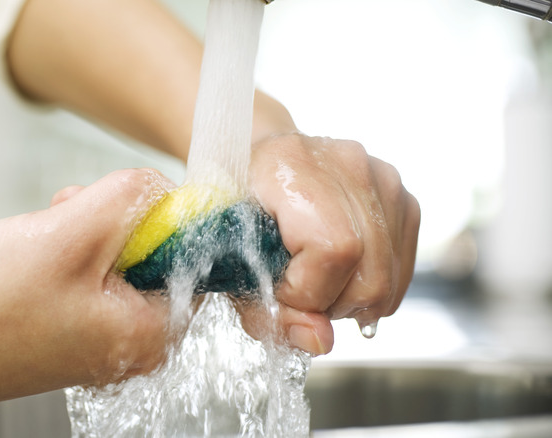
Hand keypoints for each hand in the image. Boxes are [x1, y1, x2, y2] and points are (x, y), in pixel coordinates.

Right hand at [0, 169, 172, 415]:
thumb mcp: (71, 232)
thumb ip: (131, 198)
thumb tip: (163, 186)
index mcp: (149, 333)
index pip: (195, 262)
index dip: (165, 217)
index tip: (130, 199)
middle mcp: (127, 343)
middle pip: (153, 256)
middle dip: (117, 221)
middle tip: (80, 208)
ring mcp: (93, 338)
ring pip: (114, 259)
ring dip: (86, 229)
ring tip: (49, 224)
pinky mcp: (63, 327)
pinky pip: (85, 274)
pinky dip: (66, 249)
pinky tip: (35, 243)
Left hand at [241, 132, 419, 354]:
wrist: (255, 162)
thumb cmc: (235, 209)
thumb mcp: (227, 261)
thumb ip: (265, 309)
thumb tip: (319, 341)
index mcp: (291, 164)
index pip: (333, 250)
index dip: (306, 290)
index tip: (278, 288)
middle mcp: (347, 163)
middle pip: (370, 273)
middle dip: (330, 306)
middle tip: (297, 295)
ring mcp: (382, 178)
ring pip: (390, 278)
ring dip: (350, 302)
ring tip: (315, 282)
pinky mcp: (402, 197)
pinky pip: (401, 269)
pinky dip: (370, 289)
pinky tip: (338, 275)